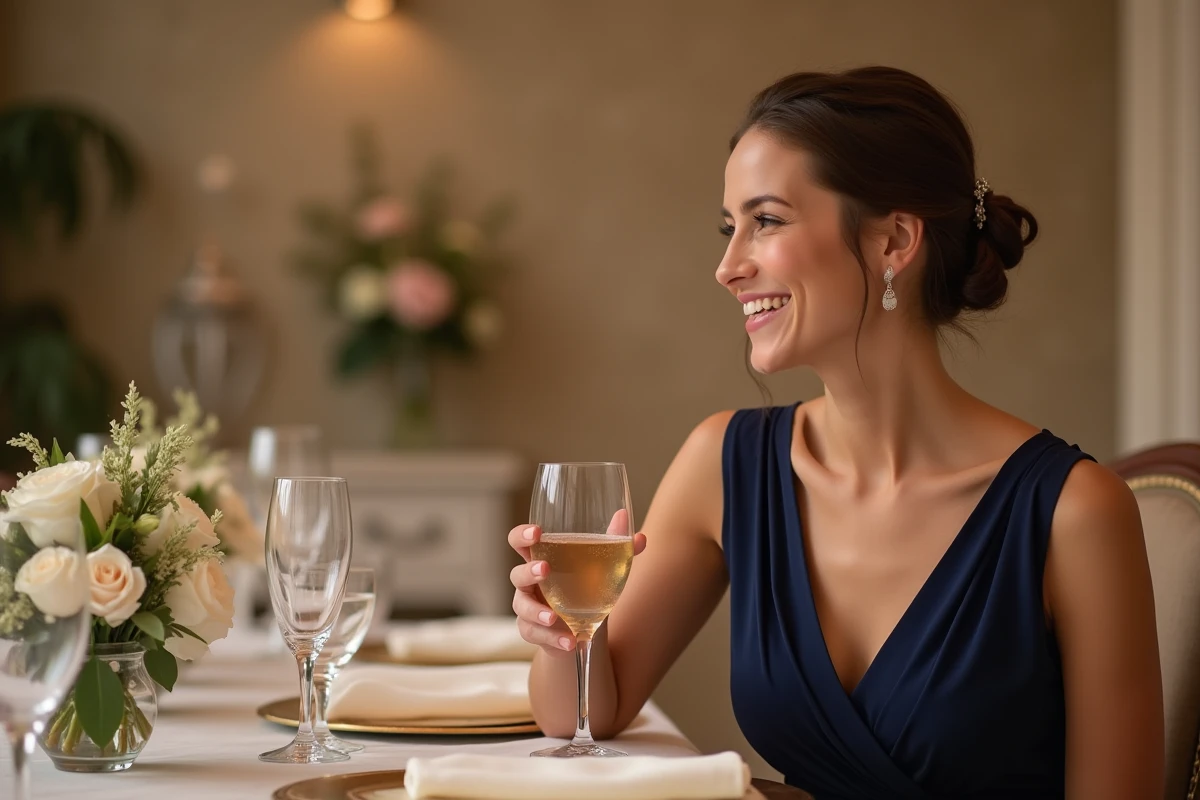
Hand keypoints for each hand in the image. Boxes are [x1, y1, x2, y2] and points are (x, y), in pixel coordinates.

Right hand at [507, 515, 646, 656]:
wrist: (583, 632)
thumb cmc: (588, 591)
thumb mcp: (605, 571)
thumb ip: (620, 551)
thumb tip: (641, 536)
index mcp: (543, 559)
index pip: (521, 542)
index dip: (523, 535)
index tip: (536, 532)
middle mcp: (530, 583)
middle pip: (517, 573)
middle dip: (529, 571)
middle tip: (545, 569)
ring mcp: (527, 608)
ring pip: (522, 607)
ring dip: (537, 612)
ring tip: (554, 617)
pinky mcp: (532, 631)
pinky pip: (535, 634)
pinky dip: (553, 638)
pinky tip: (569, 641)